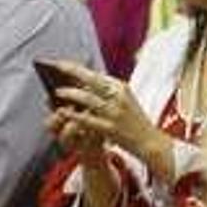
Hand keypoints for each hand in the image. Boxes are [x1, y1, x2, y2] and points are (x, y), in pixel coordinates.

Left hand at [45, 61, 167, 176]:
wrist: (150, 142)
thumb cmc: (135, 121)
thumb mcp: (125, 100)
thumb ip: (107, 91)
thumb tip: (84, 84)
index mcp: (121, 87)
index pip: (96, 74)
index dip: (78, 69)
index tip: (64, 65)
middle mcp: (119, 97)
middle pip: (91, 80)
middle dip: (72, 71)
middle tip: (56, 67)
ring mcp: (115, 112)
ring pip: (88, 99)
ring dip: (70, 94)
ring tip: (57, 92)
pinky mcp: (111, 128)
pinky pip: (87, 120)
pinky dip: (74, 115)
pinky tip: (63, 112)